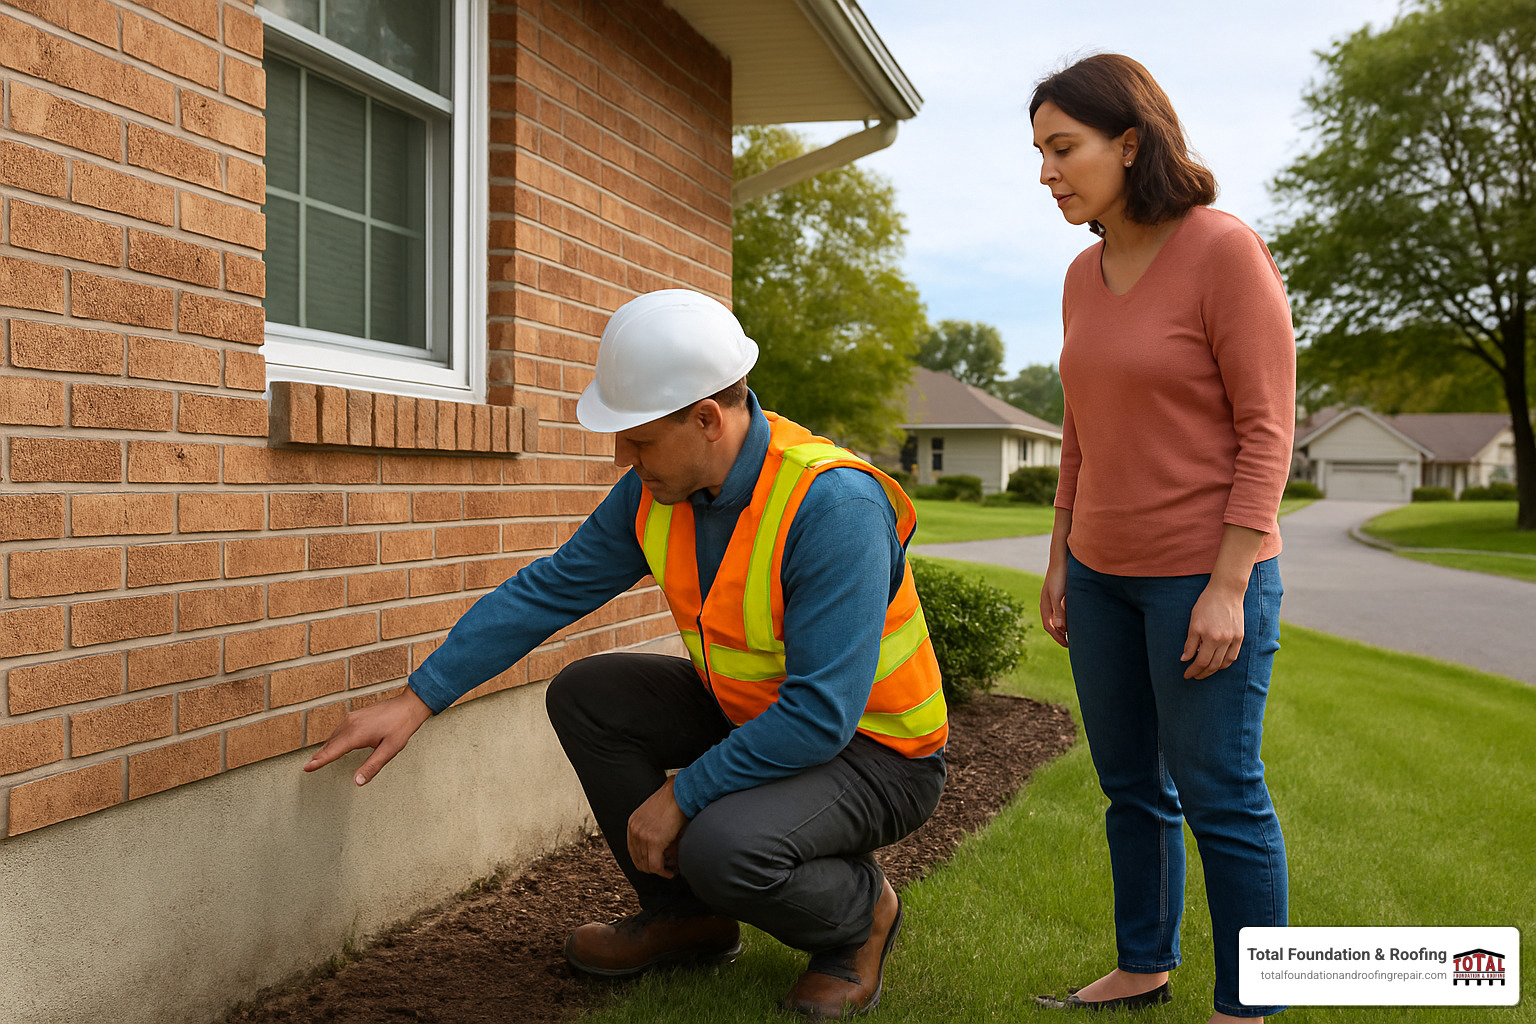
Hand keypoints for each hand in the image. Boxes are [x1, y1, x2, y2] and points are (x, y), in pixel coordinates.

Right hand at [303, 689, 433, 784]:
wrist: (409, 705)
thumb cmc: (401, 726)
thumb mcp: (389, 750)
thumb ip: (372, 766)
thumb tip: (358, 781)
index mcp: (357, 734)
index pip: (333, 751)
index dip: (319, 761)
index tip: (306, 768)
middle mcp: (351, 724)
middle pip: (330, 744)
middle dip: (320, 756)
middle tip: (309, 767)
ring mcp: (352, 718)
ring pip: (334, 736)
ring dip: (326, 747)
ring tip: (318, 758)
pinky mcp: (356, 715)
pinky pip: (340, 730)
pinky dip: (334, 739)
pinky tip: (334, 744)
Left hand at [627, 777, 688, 877]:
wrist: (679, 792)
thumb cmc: (673, 800)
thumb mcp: (655, 814)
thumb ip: (651, 830)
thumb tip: (660, 848)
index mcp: (633, 823)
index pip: (632, 850)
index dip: (643, 861)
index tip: (653, 865)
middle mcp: (634, 830)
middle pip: (638, 859)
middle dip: (650, 868)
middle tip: (662, 870)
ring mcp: (642, 836)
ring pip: (646, 865)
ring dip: (658, 871)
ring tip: (668, 872)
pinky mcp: (654, 842)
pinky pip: (655, 865)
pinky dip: (663, 872)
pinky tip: (670, 873)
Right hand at [1040, 561, 1067, 647]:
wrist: (1062, 558)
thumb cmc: (1059, 576)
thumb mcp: (1058, 595)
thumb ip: (1058, 611)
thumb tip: (1059, 628)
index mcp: (1045, 604)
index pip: (1048, 625)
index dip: (1057, 637)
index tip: (1067, 645)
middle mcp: (1048, 603)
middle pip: (1052, 623)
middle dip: (1059, 634)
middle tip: (1070, 643)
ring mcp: (1054, 598)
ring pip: (1057, 616)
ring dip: (1064, 626)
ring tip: (1073, 633)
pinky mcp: (1061, 593)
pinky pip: (1063, 610)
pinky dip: (1068, 617)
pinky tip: (1076, 617)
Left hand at [1181, 581, 1244, 679]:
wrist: (1226, 591)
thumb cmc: (1206, 604)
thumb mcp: (1193, 622)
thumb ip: (1190, 643)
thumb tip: (1185, 660)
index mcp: (1209, 637)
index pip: (1201, 662)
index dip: (1193, 670)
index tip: (1186, 675)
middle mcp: (1223, 640)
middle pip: (1212, 665)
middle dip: (1202, 673)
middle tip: (1194, 676)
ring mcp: (1233, 639)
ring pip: (1224, 663)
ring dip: (1214, 671)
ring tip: (1205, 672)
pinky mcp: (1240, 637)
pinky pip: (1233, 656)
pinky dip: (1225, 663)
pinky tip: (1218, 665)